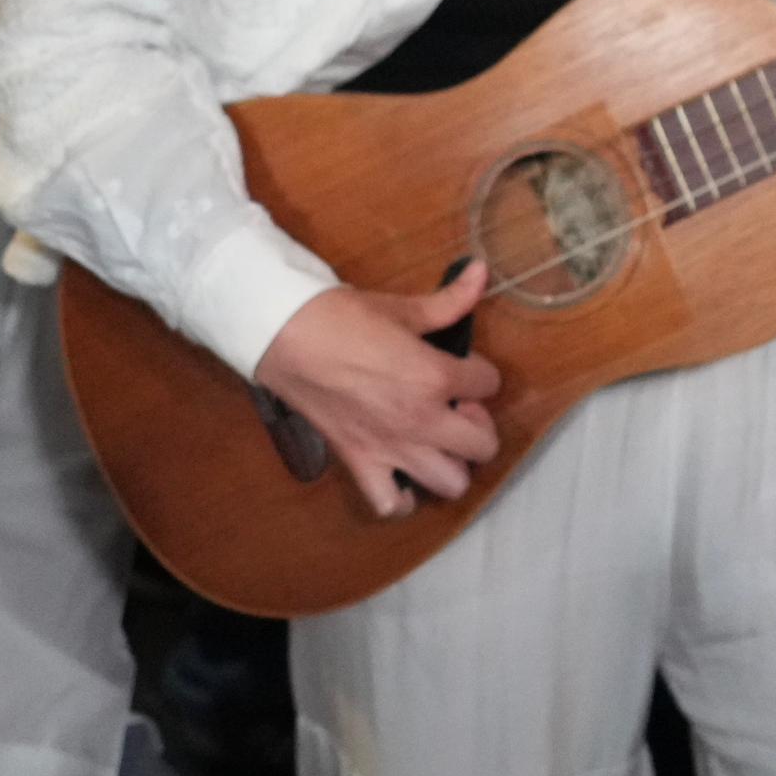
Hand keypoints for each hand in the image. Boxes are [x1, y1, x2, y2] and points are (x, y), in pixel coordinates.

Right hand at [252, 265, 501, 517]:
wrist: (285, 336)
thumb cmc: (342, 317)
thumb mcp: (401, 308)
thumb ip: (450, 300)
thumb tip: (482, 271)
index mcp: (435, 377)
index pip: (490, 383)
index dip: (480, 372)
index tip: (461, 366)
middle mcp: (421, 420)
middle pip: (484, 446)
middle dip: (479, 425)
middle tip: (456, 406)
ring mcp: (391, 448)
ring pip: (451, 483)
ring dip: (451, 463)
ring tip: (435, 438)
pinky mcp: (360, 463)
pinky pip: (392, 504)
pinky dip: (403, 497)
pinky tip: (402, 472)